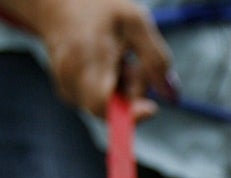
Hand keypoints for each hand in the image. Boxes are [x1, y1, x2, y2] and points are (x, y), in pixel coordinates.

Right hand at [0, 0, 174, 119]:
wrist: (58, 5)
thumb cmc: (101, 9)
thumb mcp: (136, 23)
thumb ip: (157, 60)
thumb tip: (172, 96)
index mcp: (87, 56)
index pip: (102, 104)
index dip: (129, 114)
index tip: (151, 107)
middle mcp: (71, 76)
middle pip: (110, 110)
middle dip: (131, 95)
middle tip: (133, 66)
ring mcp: (65, 86)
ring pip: (106, 108)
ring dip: (122, 91)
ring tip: (118, 60)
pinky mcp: (66, 92)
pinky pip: (98, 103)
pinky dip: (109, 90)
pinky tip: (106, 67)